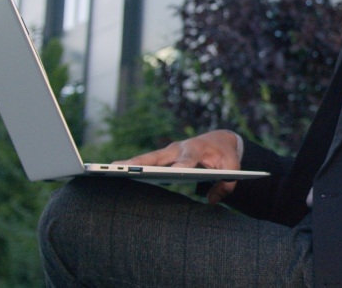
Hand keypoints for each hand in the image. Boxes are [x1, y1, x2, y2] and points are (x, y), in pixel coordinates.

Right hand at [115, 130, 241, 203]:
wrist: (219, 140)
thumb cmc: (225, 154)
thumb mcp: (233, 168)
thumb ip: (227, 184)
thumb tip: (211, 201)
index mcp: (197, 148)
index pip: (189, 158)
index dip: (182, 165)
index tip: (174, 172)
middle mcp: (179, 148)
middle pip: (157, 156)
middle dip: (140, 162)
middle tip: (120, 167)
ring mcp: (168, 153)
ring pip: (146, 159)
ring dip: (128, 164)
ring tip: (108, 171)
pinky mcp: (162, 158)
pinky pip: (146, 164)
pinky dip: (131, 168)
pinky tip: (116, 177)